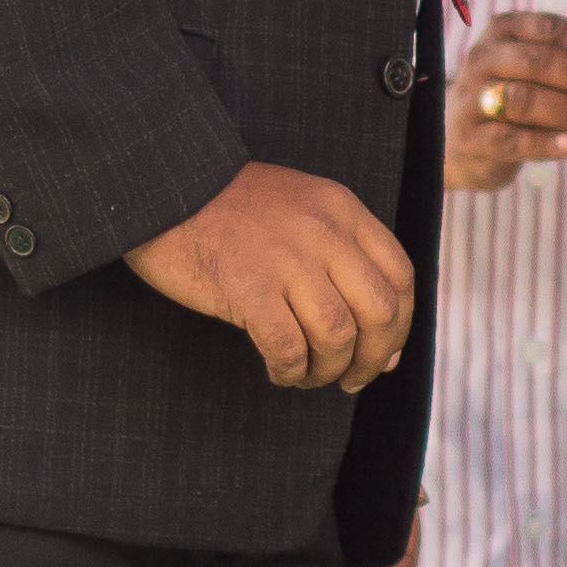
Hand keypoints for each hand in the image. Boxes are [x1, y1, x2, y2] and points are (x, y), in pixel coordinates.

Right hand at [127, 161, 414, 390]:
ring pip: (337, 334)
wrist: (166, 186)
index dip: (400, 324)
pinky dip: (291, 370)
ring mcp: (286, 259)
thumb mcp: (305, 209)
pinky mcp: (246, 286)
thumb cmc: (232, 209)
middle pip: (379, 311)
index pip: (400, 277)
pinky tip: (281, 372)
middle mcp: (324, 232)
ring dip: (329, 369)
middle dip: (374, 358)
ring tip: (310, 376)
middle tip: (353, 380)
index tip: (384, 352)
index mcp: (343, 210)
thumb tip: (384, 341)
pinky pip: (287, 346)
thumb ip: (345, 258)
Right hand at [448, 5, 566, 189]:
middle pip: (539, 63)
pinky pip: (509, 140)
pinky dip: (545, 143)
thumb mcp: (559, 55)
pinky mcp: (471, 138)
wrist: (469, 138)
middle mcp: (484, 57)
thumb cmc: (524, 84)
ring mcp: (472, 98)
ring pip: (523, 100)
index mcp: (506, 29)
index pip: (552, 30)